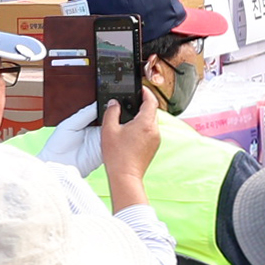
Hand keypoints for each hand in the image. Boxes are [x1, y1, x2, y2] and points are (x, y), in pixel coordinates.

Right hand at [93, 81, 165, 203]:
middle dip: (143, 105)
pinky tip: (131, 131)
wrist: (126, 175)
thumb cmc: (117, 155)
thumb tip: (114, 103)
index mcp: (146, 123)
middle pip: (152, 111)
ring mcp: (156, 139)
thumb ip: (111, 112)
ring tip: (129, 117)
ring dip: (143, 117)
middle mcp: (154, 130)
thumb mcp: (109, 130)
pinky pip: (150, 131)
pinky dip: (143, 127)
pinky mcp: (154, 147)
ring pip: (151, 122)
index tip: (140, 88)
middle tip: (132, 102)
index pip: (151, 101)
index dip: (146, 92)